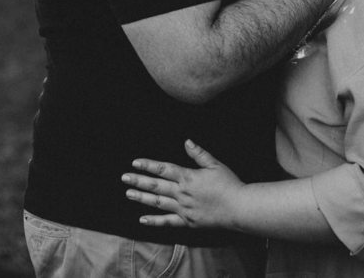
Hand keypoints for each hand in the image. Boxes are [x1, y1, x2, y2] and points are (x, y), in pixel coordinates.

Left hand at [122, 140, 242, 229]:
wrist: (239, 208)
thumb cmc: (229, 184)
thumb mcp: (215, 164)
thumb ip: (199, 154)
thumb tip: (186, 141)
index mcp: (188, 177)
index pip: (163, 169)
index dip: (148, 165)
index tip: (135, 162)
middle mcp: (182, 193)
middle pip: (156, 186)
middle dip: (139, 181)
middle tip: (124, 178)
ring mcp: (183, 209)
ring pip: (158, 203)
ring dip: (142, 198)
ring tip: (129, 194)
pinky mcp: (187, 222)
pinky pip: (167, 222)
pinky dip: (154, 221)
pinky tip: (142, 219)